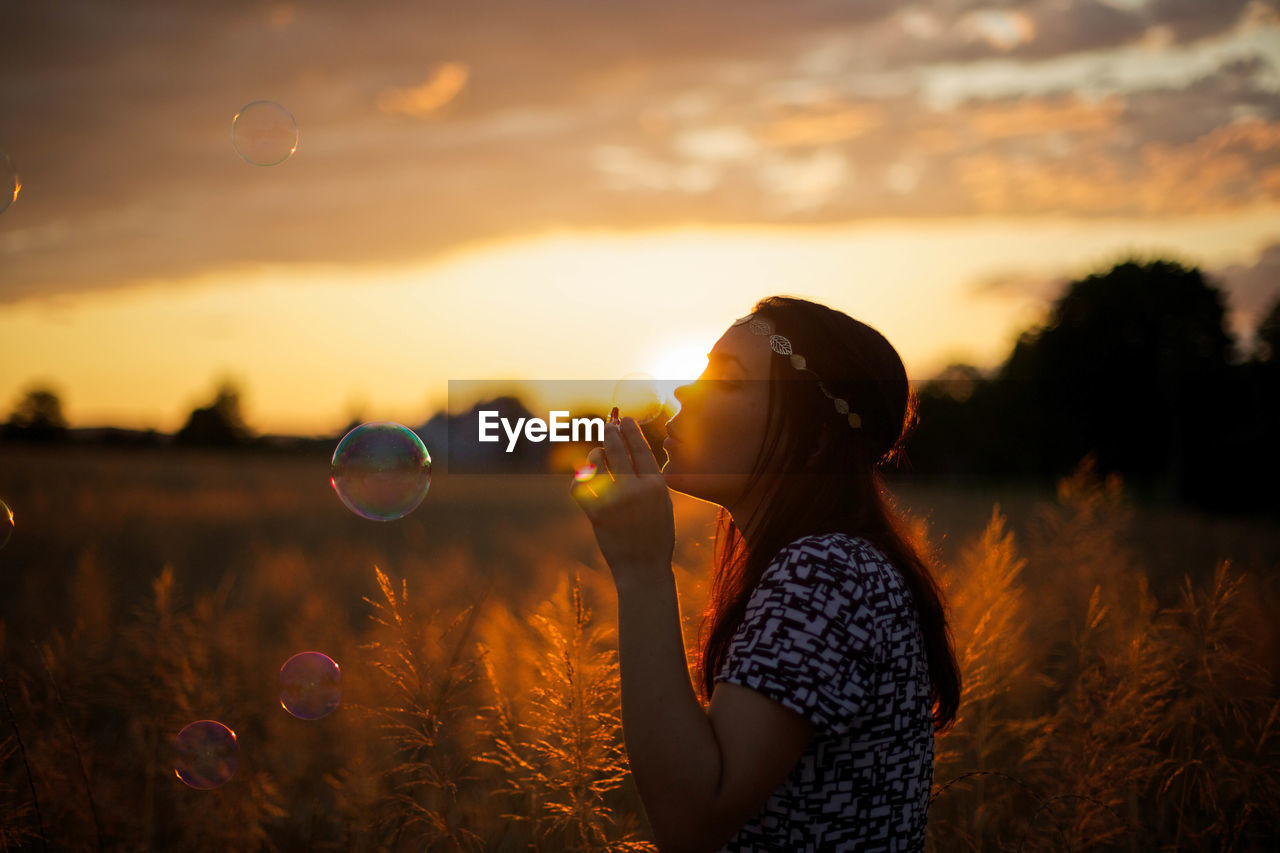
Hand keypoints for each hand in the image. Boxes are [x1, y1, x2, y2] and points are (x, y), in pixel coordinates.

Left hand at [570, 416, 674, 589]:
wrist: (643, 568)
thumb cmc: (656, 534)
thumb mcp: (663, 503)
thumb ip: (651, 477)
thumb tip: (634, 448)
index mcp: (656, 485)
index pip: (640, 447)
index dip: (630, 430)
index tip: (624, 420)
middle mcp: (635, 490)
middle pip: (617, 448)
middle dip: (610, 431)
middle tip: (607, 424)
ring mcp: (614, 502)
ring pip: (596, 462)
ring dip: (595, 455)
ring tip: (599, 457)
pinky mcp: (596, 515)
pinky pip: (579, 486)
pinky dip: (579, 480)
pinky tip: (585, 479)